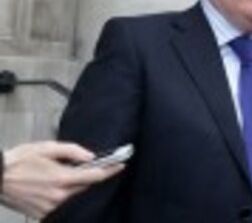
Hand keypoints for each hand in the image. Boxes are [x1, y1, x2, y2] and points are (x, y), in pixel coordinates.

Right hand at [0, 141, 123, 218]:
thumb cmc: (19, 160)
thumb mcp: (47, 147)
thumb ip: (72, 151)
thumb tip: (90, 157)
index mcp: (62, 178)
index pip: (96, 176)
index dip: (111, 169)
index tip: (121, 164)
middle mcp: (59, 196)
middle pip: (87, 188)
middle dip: (93, 177)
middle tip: (99, 167)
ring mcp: (50, 207)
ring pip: (75, 198)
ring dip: (78, 188)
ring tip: (72, 176)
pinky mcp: (42, 214)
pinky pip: (62, 206)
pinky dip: (65, 197)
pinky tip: (61, 188)